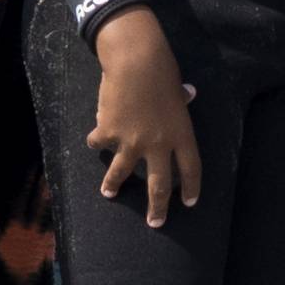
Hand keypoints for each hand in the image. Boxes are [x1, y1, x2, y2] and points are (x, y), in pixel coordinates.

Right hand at [83, 7, 202, 223]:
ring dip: (114, 186)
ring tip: (109, 193)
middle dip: (157, 208)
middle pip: (160, 186)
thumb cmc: (161, 70)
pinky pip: (99, 143)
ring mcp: (132, 142)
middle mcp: (158, 145)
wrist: (135, 61)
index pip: (191, 169)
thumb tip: (191, 94)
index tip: (189, 203)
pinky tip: (93, 141)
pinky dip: (95, 141)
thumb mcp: (177, 87)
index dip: (190, 188)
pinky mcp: (109, 134)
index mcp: (181, 135)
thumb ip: (181, 99)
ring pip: (122, 174)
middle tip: (155, 222)